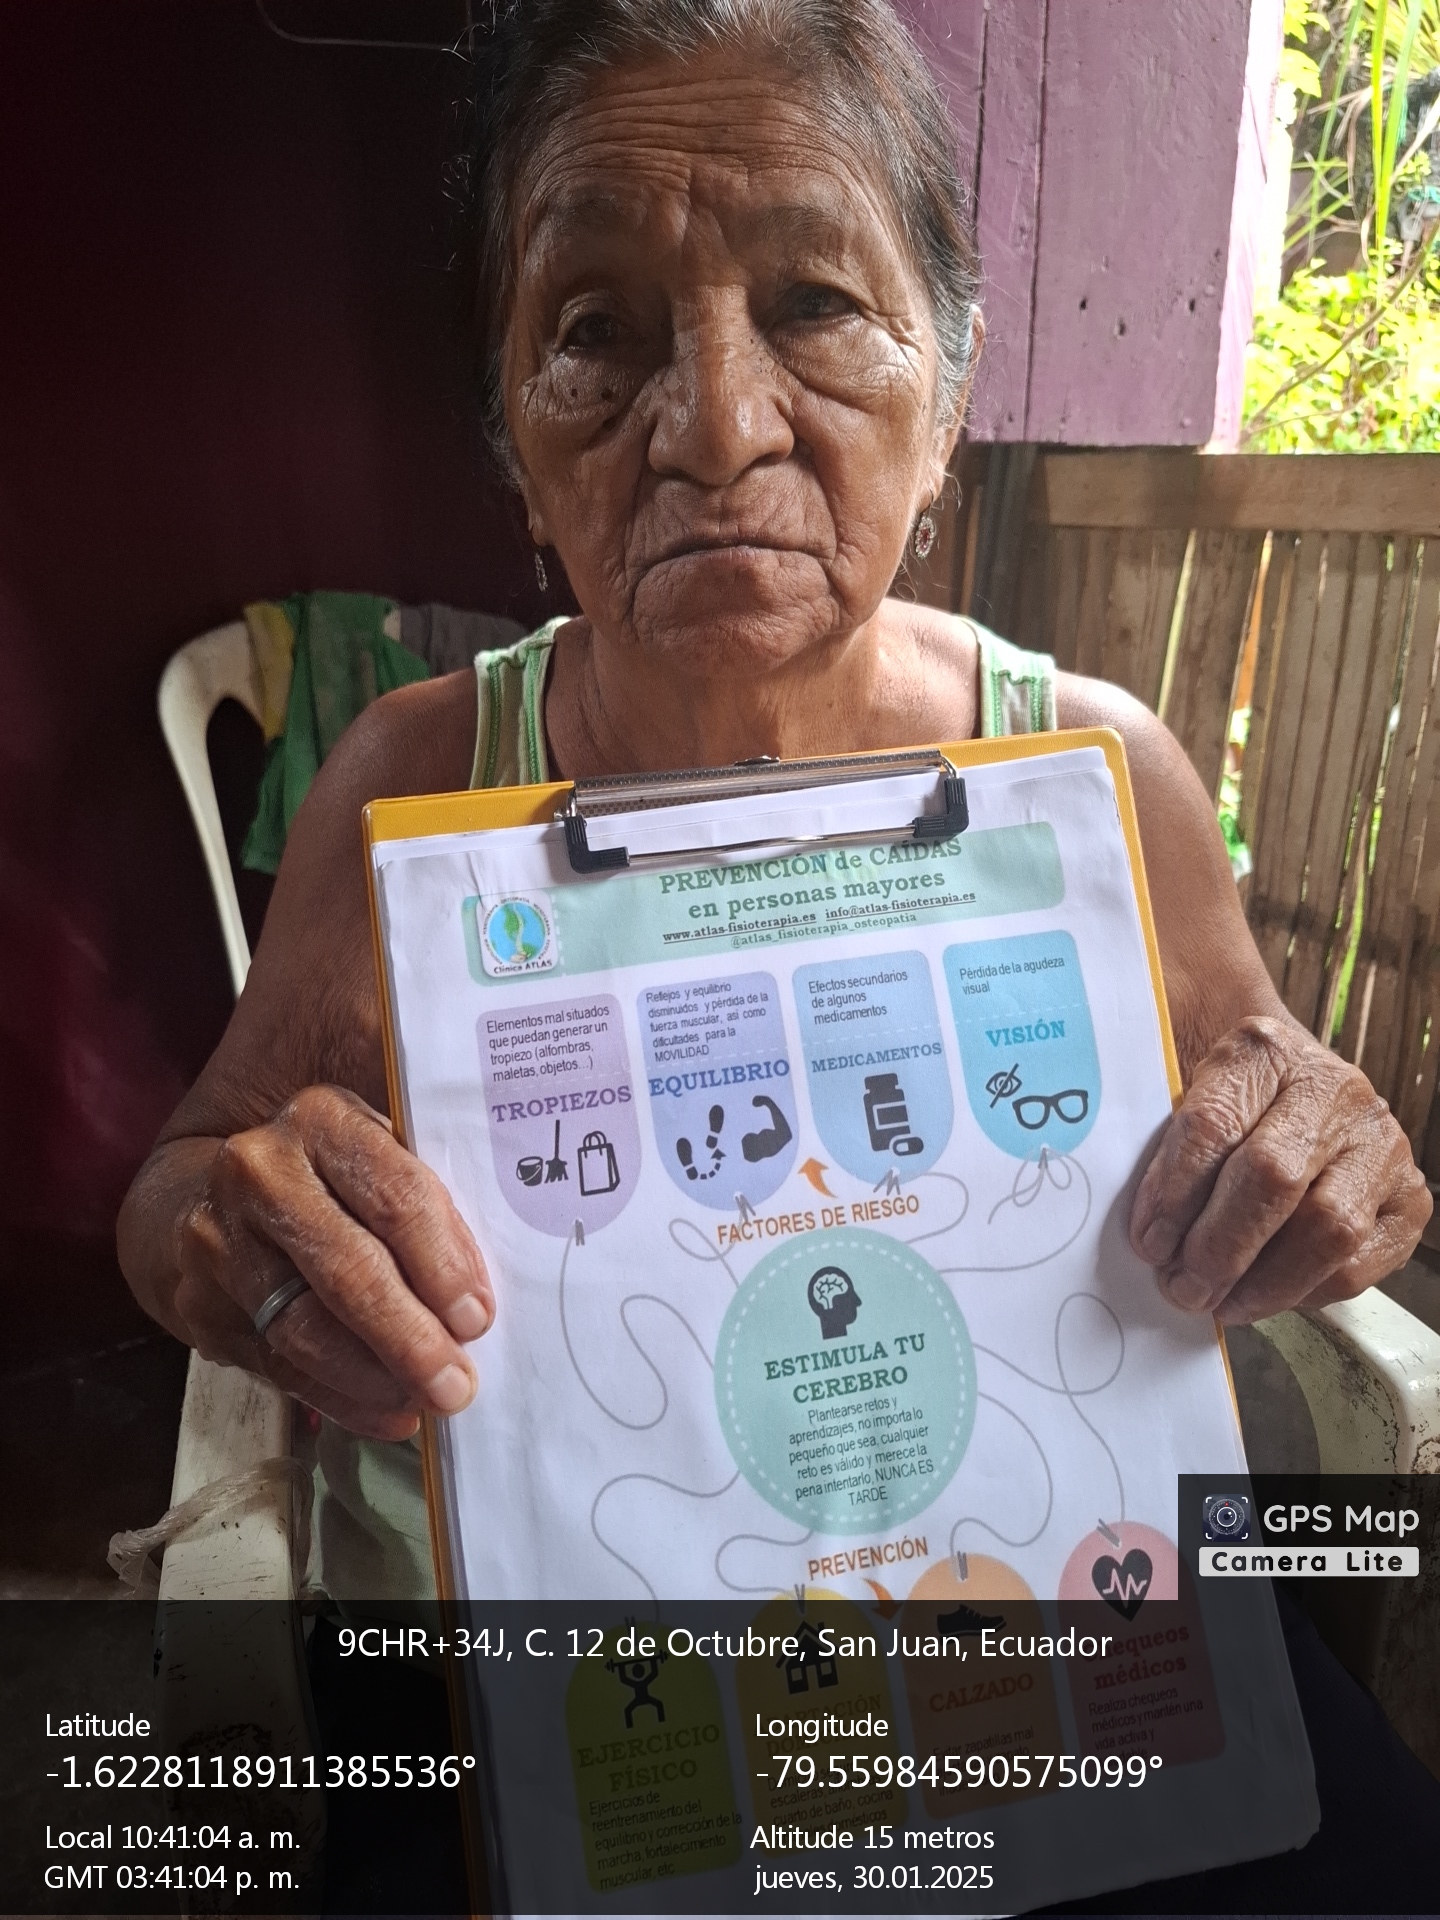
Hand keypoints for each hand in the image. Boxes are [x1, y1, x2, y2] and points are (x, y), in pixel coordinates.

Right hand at [171, 1087, 492, 1439]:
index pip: (394, 1195)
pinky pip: (275, 1365)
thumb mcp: (381, 1154)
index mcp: (322, 1120)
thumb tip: (481, 1302)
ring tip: (425, 1402)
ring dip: (373, 1377)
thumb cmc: (335, 1177)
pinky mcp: (199, 1302)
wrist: (215, 1193)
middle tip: (456, 1385)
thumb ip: (429, 1203)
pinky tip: (384, 1413)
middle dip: (409, 1337)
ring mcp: (219, 1238)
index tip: (478, 1318)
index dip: (441, 1263)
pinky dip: (337, 1398)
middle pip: (346, 1268)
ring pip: (302, 1327)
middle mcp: (260, 1171)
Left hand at [1129, 1014, 1430, 1323]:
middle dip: (1218, 1248)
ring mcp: (1381, 1141)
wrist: (1291, 1086)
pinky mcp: (1410, 1195)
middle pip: (1273, 1177)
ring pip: (1327, 1228)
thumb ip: (1164, 1147)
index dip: (1175, 1195)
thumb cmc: (1227, 1105)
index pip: (1213, 1125)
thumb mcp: (1184, 1093)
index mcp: (1264, 1051)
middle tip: (1181, 1286)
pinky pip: (1360, 1263)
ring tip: (1217, 1301)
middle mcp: (1334, 1088)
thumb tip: (1152, 1238)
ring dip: (1262, 1282)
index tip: (1148, 1241)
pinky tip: (1264, 1295)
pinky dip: (1304, 1292)